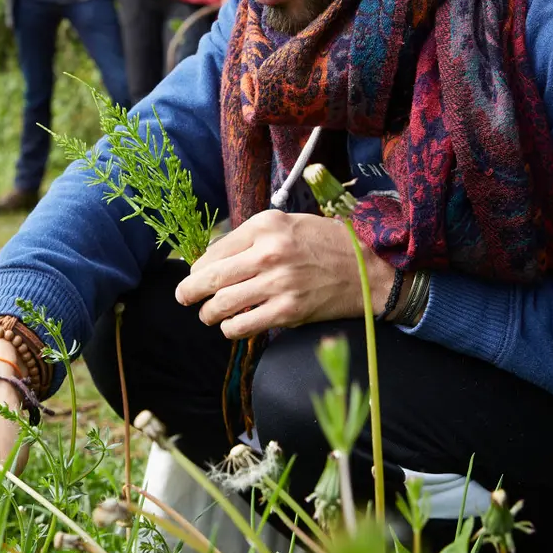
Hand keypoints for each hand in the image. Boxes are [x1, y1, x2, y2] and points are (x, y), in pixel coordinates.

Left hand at [176, 210, 396, 337]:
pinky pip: (243, 325)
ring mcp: (278, 283)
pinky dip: (231, 328)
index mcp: (265, 225)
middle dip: (190, 291)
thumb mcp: (286, 224)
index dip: (198, 266)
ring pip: (222, 304)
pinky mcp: (288, 311)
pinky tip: (233, 325)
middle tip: (183, 297)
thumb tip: (211, 258)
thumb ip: (250, 237)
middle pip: (211, 277)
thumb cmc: (325, 243)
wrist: (369, 269)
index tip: (194, 274)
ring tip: (209, 315)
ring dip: (209, 313)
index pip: (215, 249)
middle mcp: (268, 252)